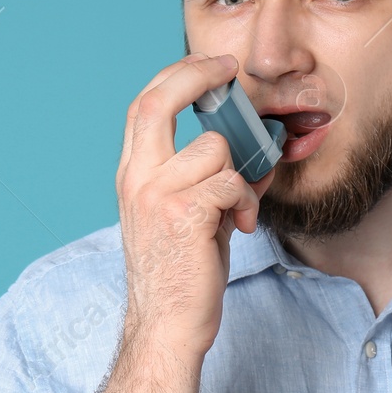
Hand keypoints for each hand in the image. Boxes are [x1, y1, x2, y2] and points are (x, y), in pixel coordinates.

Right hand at [116, 52, 274, 358]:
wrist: (166, 327)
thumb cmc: (180, 277)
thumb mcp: (190, 217)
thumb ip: (213, 180)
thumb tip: (258, 152)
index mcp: (133, 176)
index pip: (145, 105)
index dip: (178, 75)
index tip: (210, 65)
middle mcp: (136, 179)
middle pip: (158, 99)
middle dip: (198, 74)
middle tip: (229, 70)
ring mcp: (156, 194)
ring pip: (214, 148)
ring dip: (240, 174)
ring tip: (240, 209)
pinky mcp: (183, 214)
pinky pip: (231, 181)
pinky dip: (246, 201)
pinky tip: (240, 226)